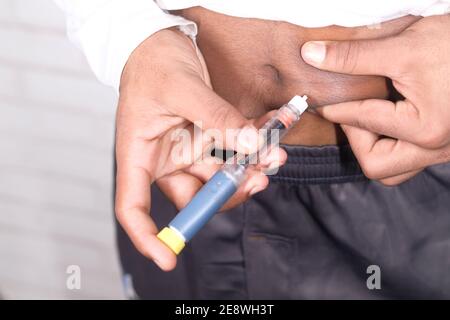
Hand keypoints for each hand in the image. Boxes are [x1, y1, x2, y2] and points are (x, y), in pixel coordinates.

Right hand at [116, 28, 285, 270]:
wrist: (160, 42)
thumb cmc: (154, 63)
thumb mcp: (182, 89)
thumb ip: (217, 119)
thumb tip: (252, 147)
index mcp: (138, 155)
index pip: (133, 207)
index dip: (148, 237)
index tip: (168, 258)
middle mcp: (163, 160)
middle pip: (193, 196)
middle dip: (228, 192)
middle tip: (258, 176)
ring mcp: (186, 150)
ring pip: (221, 174)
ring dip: (250, 166)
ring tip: (275, 152)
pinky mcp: (207, 137)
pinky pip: (233, 149)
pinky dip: (254, 143)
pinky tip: (273, 129)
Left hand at [301, 15, 449, 184]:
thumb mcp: (404, 47)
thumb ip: (354, 56)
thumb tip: (312, 55)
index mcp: (426, 129)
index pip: (364, 123)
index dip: (337, 108)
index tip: (320, 99)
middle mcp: (436, 148)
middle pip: (376, 166)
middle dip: (355, 140)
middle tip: (348, 112)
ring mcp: (442, 151)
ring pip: (393, 170)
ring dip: (372, 149)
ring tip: (366, 119)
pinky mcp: (444, 145)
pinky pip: (408, 159)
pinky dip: (389, 145)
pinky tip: (384, 122)